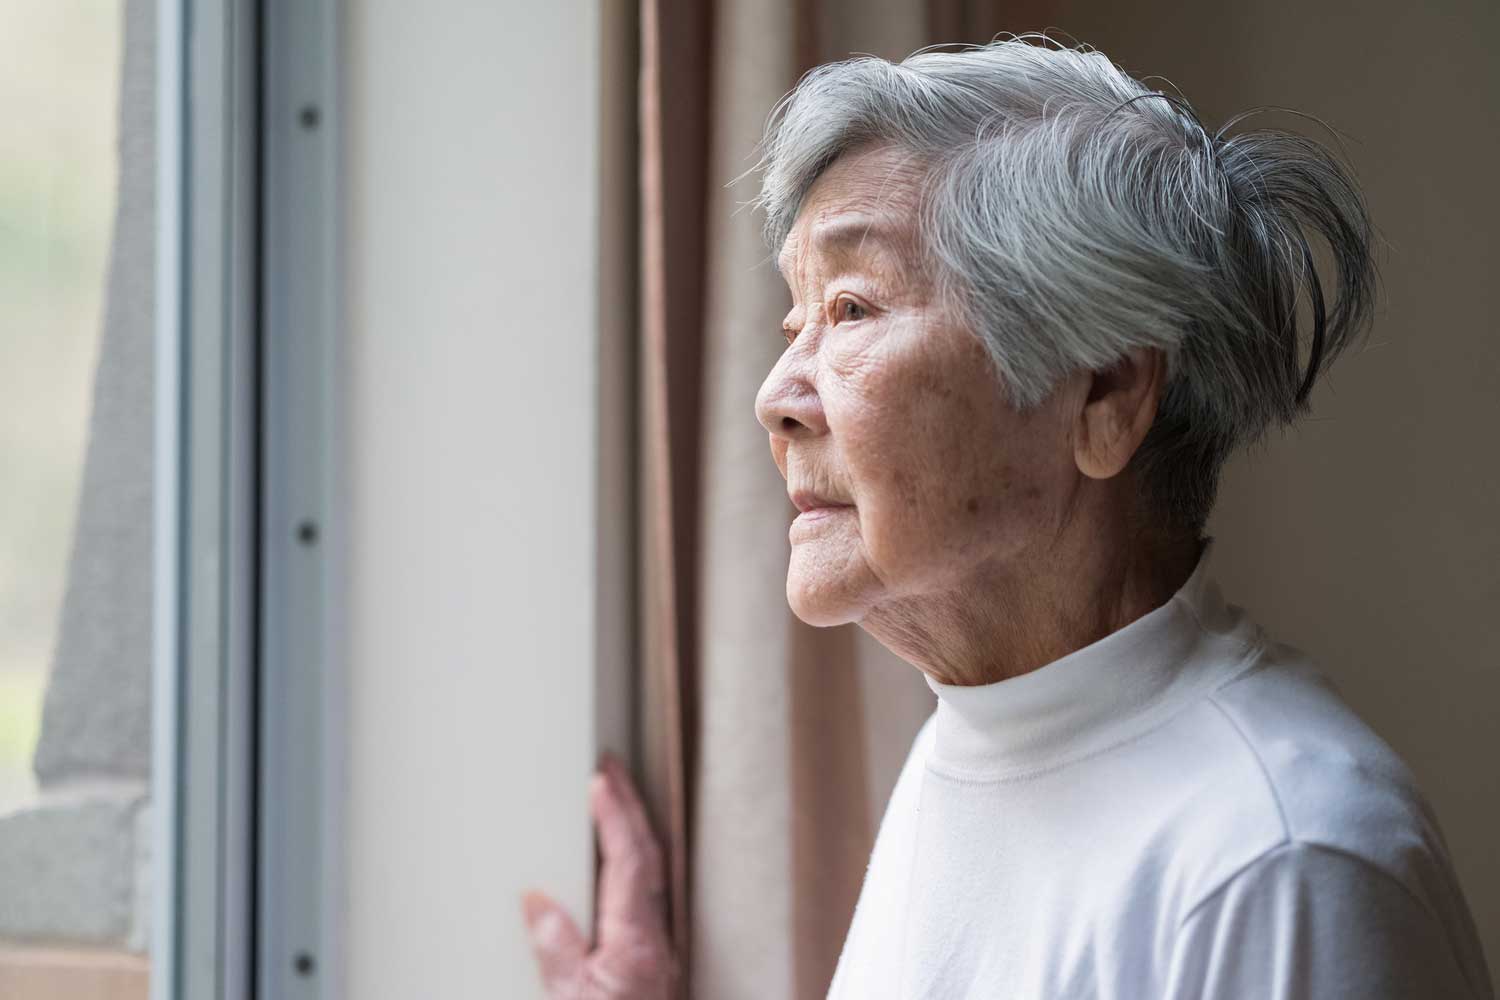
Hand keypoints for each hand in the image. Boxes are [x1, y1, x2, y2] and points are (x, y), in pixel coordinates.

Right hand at [522, 754, 676, 998]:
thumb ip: (556, 950)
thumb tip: (538, 899)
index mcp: (635, 940)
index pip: (630, 861)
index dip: (615, 817)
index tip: (600, 781)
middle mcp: (654, 938)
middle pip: (650, 856)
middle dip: (631, 807)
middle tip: (610, 769)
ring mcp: (658, 949)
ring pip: (656, 874)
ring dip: (637, 831)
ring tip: (616, 799)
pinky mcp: (654, 961)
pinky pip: (650, 896)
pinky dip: (637, 864)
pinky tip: (622, 862)